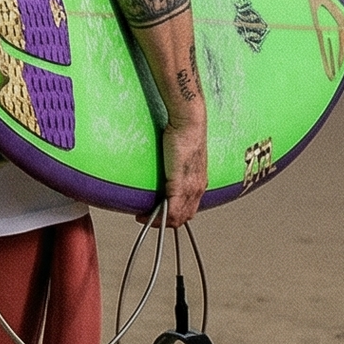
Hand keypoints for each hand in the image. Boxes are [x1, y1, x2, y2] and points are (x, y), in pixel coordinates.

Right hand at [145, 111, 208, 231]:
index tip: (158, 214)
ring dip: (160, 221)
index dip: (174, 216)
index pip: (189, 209)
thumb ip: (178, 168)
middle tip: (148, 218)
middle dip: (166, 222)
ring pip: (178, 217)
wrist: (189, 121)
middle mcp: (197, 187)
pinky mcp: (179, 183)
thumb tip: (168, 171)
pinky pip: (171, 209)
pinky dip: (158, 216)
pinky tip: (145, 214)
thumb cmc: (186, 133)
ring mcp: (189, 187)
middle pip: (184, 217)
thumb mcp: (184, 155)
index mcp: (199, 181)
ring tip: (143, 216)